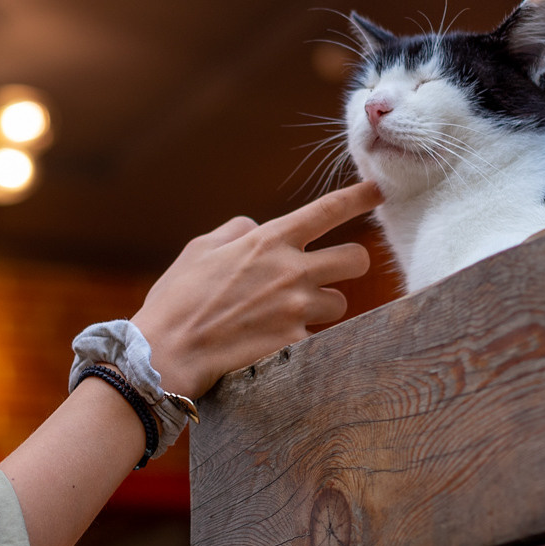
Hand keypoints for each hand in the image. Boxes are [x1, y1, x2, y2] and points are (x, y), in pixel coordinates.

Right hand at [132, 182, 380, 396]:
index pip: (328, 210)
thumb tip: (257, 228)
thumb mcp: (200, 249)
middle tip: (331, 271)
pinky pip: (317, 338)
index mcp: (269, 241)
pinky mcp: (295, 345)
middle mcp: (291, 272)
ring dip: (322, 306)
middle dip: (351, 263)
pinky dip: (300, 338)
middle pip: (356, 259)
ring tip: (287, 313)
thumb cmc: (177, 299)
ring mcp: (297, 310)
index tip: (377, 191)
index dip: (359, 197)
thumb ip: (237, 231)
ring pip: (339, 302)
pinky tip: (272, 342)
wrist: (167, 353)